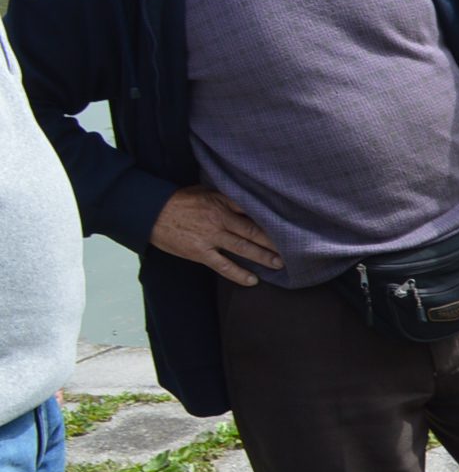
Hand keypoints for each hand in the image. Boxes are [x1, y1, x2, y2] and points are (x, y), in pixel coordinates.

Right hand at [148, 185, 281, 286]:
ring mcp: (210, 237)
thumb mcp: (205, 191)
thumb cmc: (179, 200)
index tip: (290, 224)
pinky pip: (223, 265)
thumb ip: (227, 197)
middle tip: (295, 249)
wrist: (150, 212)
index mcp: (223, 202)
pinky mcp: (199, 252)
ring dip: (263, 257)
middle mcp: (220, 219)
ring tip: (280, 264)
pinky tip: (253, 280)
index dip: (273, 219)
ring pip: (243, 248)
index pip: (254, 210)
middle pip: (254, 231)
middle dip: (275, 241)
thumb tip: (250, 199)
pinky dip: (239, 274)